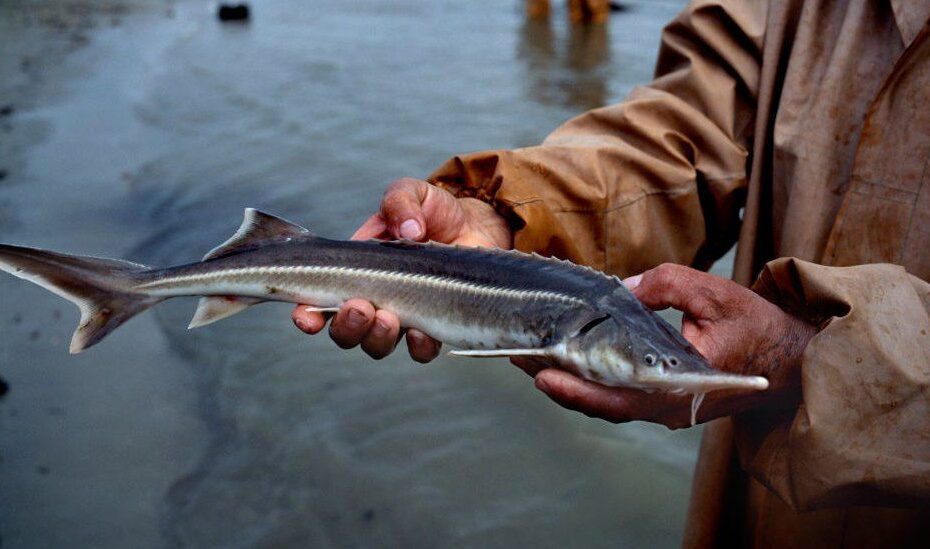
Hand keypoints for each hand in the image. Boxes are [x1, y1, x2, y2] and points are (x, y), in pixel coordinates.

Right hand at [291, 177, 511, 360]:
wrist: (475, 225)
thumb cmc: (433, 211)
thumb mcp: (411, 194)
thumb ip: (401, 202)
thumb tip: (408, 230)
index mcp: (355, 271)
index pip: (317, 300)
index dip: (306, 314)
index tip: (305, 316)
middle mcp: (373, 300)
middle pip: (344, 332)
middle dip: (346, 326)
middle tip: (360, 307)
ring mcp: (402, 317)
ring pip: (376, 346)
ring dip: (376, 337)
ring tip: (388, 318)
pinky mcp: (434, 326)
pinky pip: (420, 352)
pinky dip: (417, 347)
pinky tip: (421, 332)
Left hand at [516, 263, 816, 428]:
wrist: (793, 360)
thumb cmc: (757, 326)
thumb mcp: (712, 292)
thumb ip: (664, 285)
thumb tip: (621, 289)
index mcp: (679, 387)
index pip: (617, 396)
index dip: (575, 387)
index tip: (540, 372)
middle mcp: (667, 406)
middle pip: (600, 403)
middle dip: (556, 381)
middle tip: (517, 357)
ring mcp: (665, 407)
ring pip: (606, 402)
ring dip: (568, 382)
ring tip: (531, 356)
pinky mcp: (665, 400)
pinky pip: (619, 397)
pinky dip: (590, 382)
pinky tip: (567, 361)